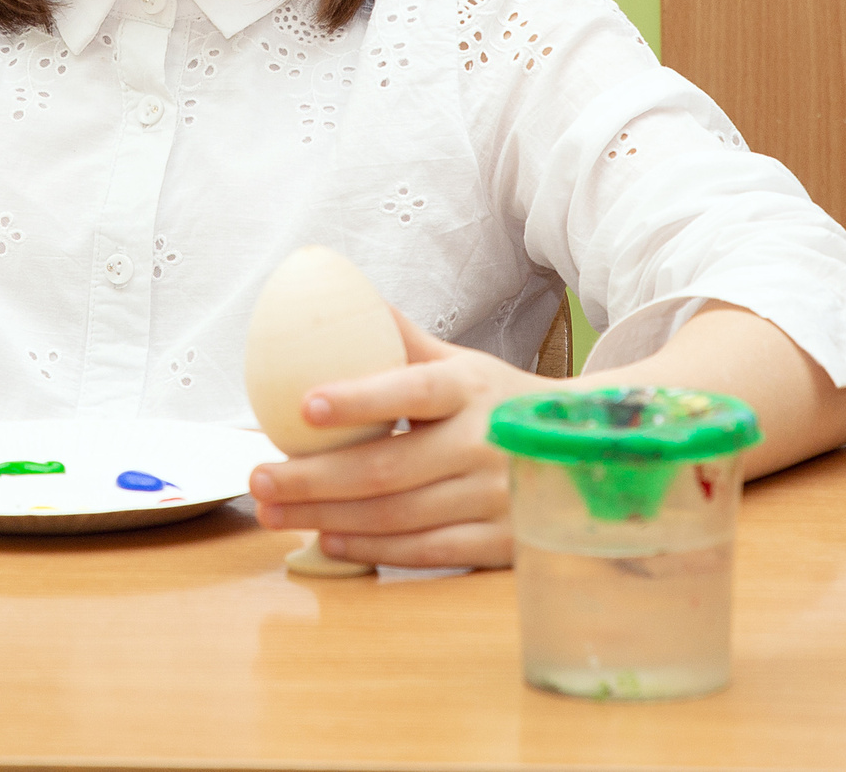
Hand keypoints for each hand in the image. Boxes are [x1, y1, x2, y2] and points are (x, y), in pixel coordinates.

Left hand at [247, 309, 552, 569]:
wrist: (585, 451)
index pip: (412, 391)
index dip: (359, 399)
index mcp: (471, 387)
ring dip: (327, 517)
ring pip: (398, 516)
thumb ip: (403, 340)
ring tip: (273, 511)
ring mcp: (497, 498)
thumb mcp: (461, 363)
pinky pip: (426, 552)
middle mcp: (486, 442)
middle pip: (388, 468)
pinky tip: (328, 539)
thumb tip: (344, 294)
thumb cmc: (498, 403)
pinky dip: (372, 549)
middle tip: (259, 478)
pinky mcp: (502, 543)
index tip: (304, 405)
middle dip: (313, 478)